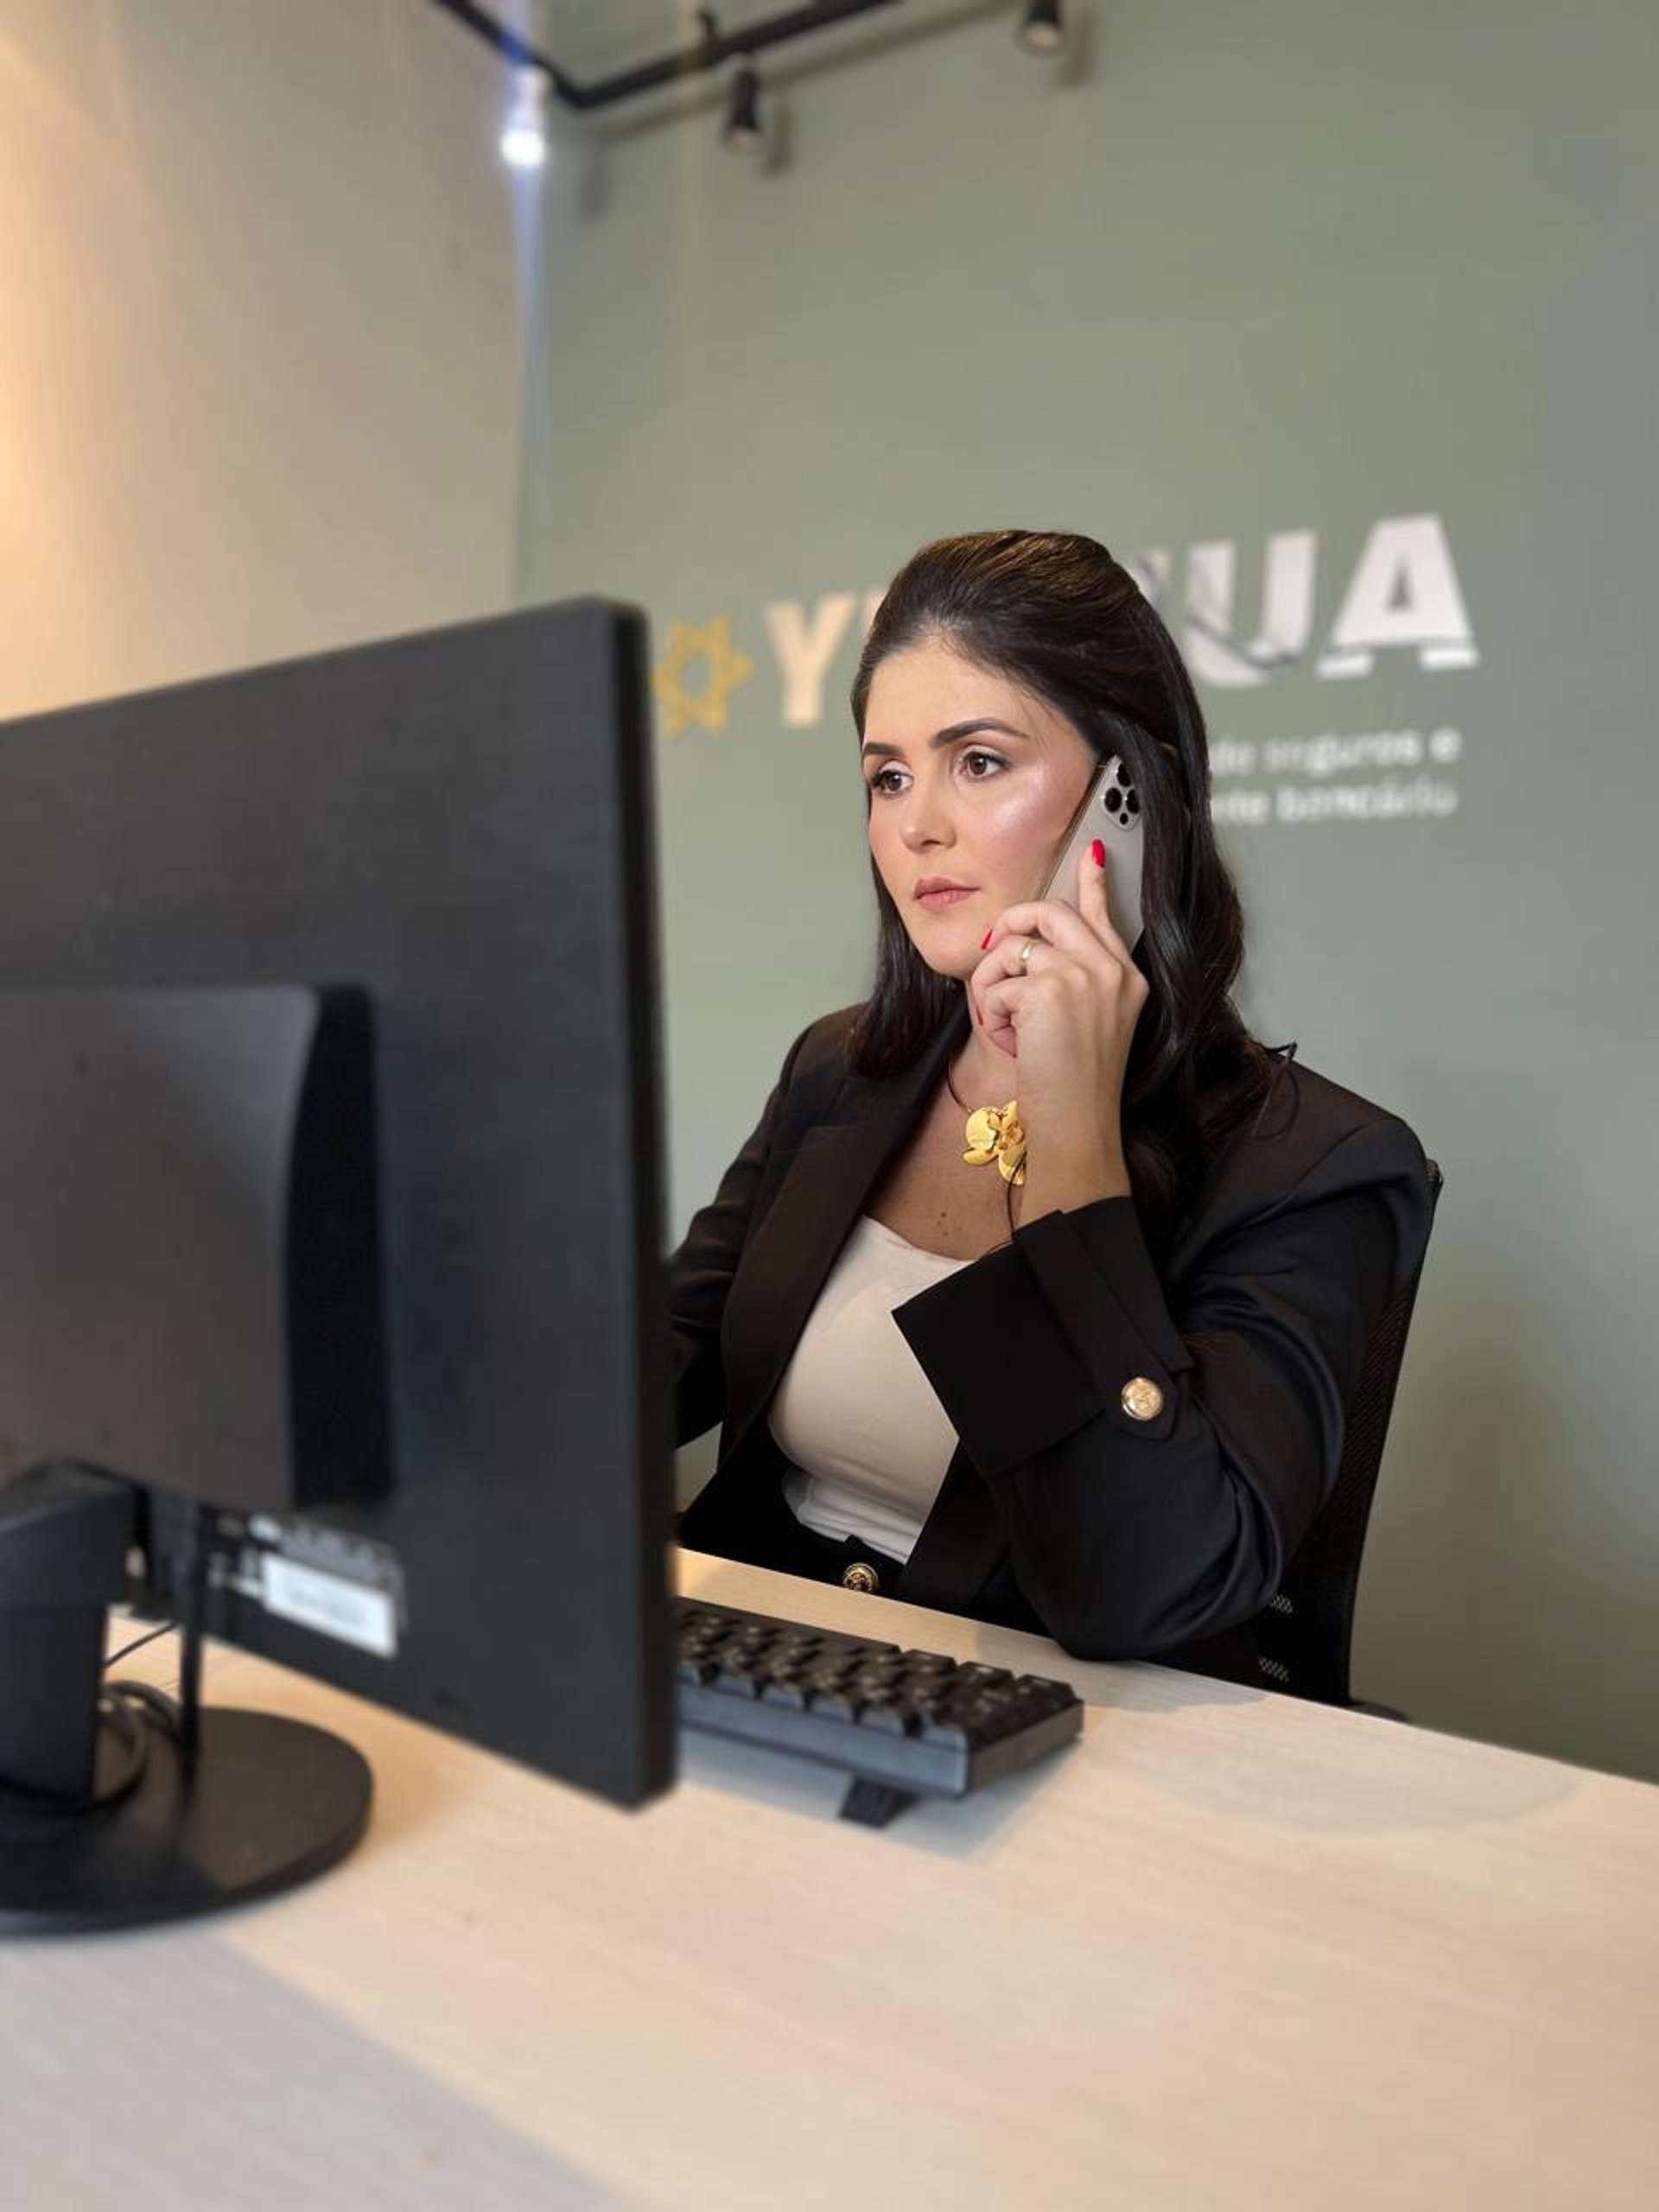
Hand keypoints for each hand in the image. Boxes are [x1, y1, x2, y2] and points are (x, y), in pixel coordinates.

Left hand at [968, 838, 1147, 1203]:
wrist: (1080, 1126)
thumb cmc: (1077, 1087)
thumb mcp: (1089, 1024)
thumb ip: (1074, 980)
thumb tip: (1031, 949)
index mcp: (1127, 977)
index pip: (1105, 914)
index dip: (1093, 881)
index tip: (1091, 850)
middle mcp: (1111, 970)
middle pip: (1047, 912)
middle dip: (1009, 929)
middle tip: (993, 955)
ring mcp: (1084, 976)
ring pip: (1010, 947)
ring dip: (992, 987)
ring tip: (1008, 1027)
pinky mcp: (1049, 990)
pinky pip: (995, 982)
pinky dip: (991, 1014)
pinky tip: (1012, 1043)